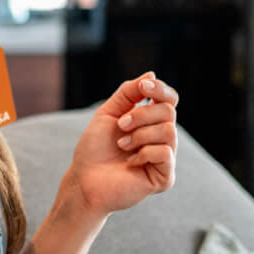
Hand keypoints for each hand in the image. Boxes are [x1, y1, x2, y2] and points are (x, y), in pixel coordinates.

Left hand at [61, 72, 178, 217]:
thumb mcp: (109, 113)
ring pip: (169, 131)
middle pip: (168, 111)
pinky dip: (144, 153)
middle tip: (120, 126)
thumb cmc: (94, 148)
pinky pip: (165, 153)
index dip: (160, 89)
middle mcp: (162, 138)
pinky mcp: (165, 177)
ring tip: (122, 145)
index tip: (143, 87)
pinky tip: (130, 162)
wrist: (83, 179)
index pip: (169, 100)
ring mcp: (165, 158)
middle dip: (140, 114)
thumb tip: (152, 75)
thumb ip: (128, 93)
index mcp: (151, 122)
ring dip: (139, 135)